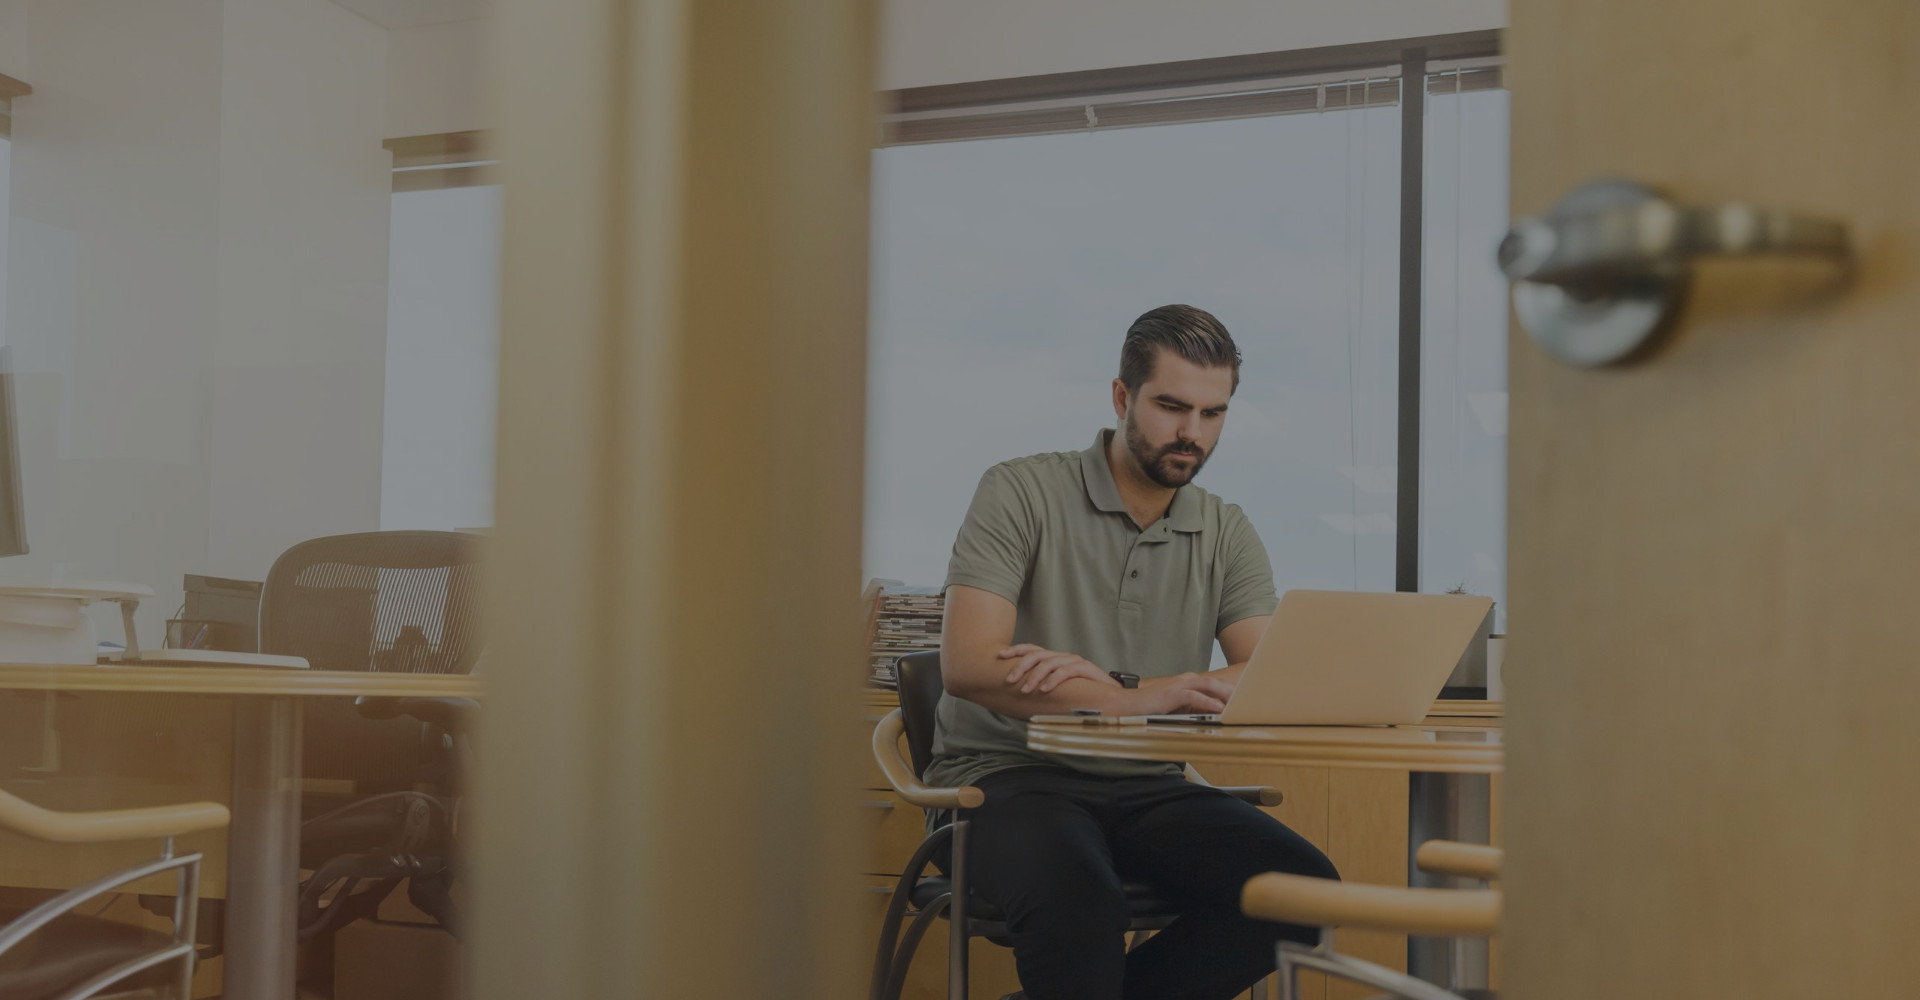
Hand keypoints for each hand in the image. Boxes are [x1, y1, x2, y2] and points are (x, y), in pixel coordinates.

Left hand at [999, 644, 1117, 693]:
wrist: (1109, 695)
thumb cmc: (1079, 694)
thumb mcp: (1057, 689)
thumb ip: (1041, 687)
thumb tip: (1018, 693)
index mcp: (1054, 659)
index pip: (1032, 649)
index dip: (1016, 650)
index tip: (1000, 656)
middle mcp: (1062, 656)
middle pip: (1037, 655)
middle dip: (1020, 666)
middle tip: (1009, 681)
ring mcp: (1074, 661)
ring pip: (1049, 663)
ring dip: (1035, 677)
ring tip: (1025, 691)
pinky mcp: (1085, 669)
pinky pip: (1066, 672)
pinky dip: (1053, 681)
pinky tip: (1045, 690)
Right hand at [1133, 672, 1234, 714]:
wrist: (1128, 705)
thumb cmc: (1152, 707)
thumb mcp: (1178, 707)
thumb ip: (1194, 708)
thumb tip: (1213, 715)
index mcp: (1188, 683)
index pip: (1214, 685)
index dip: (1230, 691)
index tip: (1244, 700)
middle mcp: (1186, 680)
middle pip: (1215, 683)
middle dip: (1232, 691)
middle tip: (1248, 701)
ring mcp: (1179, 685)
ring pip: (1208, 685)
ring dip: (1224, 694)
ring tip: (1238, 703)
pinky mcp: (1172, 693)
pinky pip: (1194, 696)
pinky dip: (1208, 701)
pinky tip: (1218, 708)